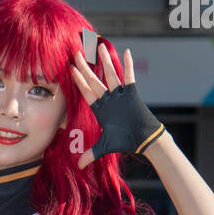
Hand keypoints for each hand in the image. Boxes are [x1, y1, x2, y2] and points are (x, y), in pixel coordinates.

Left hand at [69, 44, 163, 169]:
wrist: (143, 140)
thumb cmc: (125, 142)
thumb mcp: (104, 147)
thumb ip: (90, 154)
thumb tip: (79, 167)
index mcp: (101, 108)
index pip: (86, 91)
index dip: (78, 81)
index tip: (70, 69)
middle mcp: (109, 99)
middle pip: (95, 79)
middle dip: (86, 67)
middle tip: (78, 52)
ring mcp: (120, 95)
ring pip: (110, 74)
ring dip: (105, 61)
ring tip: (99, 47)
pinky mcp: (132, 94)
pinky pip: (130, 77)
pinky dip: (128, 66)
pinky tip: (127, 52)